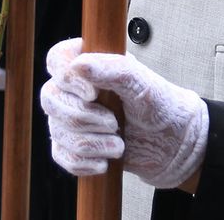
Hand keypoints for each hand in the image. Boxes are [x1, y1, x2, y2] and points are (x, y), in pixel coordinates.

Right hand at [41, 39, 207, 188]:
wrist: (173, 146)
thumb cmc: (161, 106)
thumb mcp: (142, 83)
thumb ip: (112, 69)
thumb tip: (78, 66)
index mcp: (91, 64)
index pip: (56, 59)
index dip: (67, 78)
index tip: (93, 93)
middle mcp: (76, 89)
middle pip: (50, 98)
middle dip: (82, 117)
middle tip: (114, 123)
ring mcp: (72, 117)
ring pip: (57, 130)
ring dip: (90, 143)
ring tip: (119, 145)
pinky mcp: (73, 145)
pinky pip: (60, 155)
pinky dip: (83, 162)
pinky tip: (104, 162)